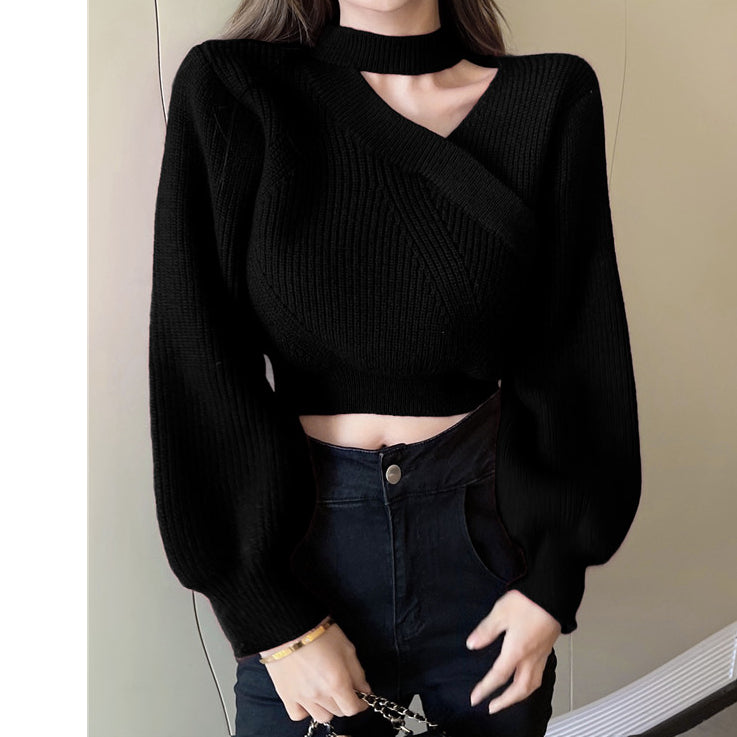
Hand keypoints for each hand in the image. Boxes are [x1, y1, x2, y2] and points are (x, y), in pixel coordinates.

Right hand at [260, 620, 372, 723]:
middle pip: (338, 712)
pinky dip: (306, 710)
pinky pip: (298, 715)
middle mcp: (320, 694)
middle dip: (345, 702)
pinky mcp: (286, 694)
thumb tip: (364, 690)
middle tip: (344, 689)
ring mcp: (301, 697)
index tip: (361, 698)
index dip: (360, 703)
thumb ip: (357, 672)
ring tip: (326, 692)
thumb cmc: (319, 630)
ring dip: (328, 707)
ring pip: (321, 716)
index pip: (353, 708)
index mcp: (337, 682)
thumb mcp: (346, 647)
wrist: (289, 623)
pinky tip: (309, 698)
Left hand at [466, 589, 560, 713]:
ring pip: (532, 685)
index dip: (485, 689)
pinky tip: (525, 679)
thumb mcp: (501, 612)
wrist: (553, 594)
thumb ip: (486, 630)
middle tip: (492, 708)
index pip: (498, 676)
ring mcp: (541, 654)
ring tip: (509, 699)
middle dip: (505, 702)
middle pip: (519, 690)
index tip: (475, 698)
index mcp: (517, 650)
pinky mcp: (547, 649)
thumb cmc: (529, 601)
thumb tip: (472, 644)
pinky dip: (530, 684)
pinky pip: (539, 675)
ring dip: (519, 697)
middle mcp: (531, 657)